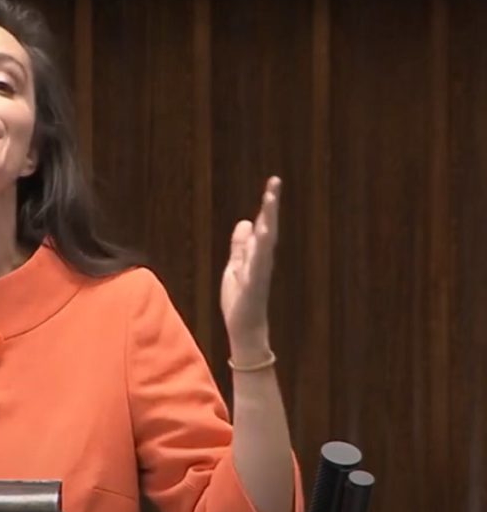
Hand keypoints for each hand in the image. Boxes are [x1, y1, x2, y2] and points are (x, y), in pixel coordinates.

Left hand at [220, 177, 280, 360]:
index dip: (268, 205)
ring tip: (269, 202)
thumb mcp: (236, 266)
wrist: (244, 328)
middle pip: (269, 228)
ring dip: (268, 223)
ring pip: (266, 244)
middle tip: (275, 183)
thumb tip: (246, 221)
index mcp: (257, 255)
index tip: (273, 182)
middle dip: (271, 206)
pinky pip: (257, 266)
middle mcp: (262, 260)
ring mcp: (259, 273)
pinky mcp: (252, 286)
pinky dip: (258, 252)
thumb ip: (241, 246)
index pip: (264, 225)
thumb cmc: (241, 300)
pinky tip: (260, 237)